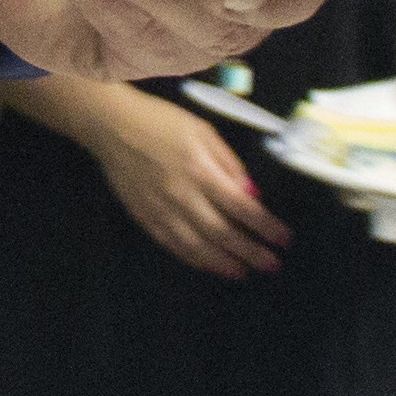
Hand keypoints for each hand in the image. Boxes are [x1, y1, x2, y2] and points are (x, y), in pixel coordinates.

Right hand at [86, 100, 287, 279]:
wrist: (111, 126)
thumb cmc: (161, 122)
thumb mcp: (203, 131)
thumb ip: (228, 163)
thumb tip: (251, 194)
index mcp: (200, 171)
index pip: (241, 207)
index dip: (265, 227)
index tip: (284, 240)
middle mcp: (182, 196)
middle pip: (223, 233)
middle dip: (251, 252)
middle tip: (272, 265)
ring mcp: (161, 210)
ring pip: (197, 246)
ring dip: (223, 263)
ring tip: (243, 273)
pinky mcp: (144, 218)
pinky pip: (172, 245)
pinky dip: (194, 259)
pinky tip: (209, 266)